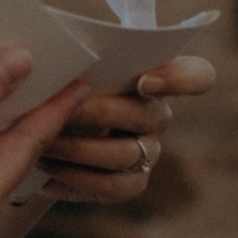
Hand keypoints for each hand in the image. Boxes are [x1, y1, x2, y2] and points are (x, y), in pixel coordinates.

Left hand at [37, 54, 216, 205]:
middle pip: (145, 115)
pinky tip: (44, 168)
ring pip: (124, 154)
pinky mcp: (130, 182)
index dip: (180, 79)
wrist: (41, 124)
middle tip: (57, 108)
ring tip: (41, 140)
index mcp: (154, 75)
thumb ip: (74, 56)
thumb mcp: (65, 63)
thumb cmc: (59, 83)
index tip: (144, 81)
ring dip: (78, 148)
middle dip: (98, 112)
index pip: (197, 76)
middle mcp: (157, 115)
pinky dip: (73, 177)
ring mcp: (147, 151)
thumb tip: (41, 52)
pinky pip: (111, 186)